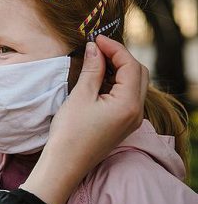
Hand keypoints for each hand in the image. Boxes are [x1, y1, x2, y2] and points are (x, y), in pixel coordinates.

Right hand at [21, 36, 148, 203]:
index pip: (130, 66)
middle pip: (138, 73)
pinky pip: (127, 97)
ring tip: (96, 61)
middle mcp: (136, 112)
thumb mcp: (80, 96)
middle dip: (120, 57)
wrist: (65, 164)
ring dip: (118, 70)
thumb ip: (93, 69)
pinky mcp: (123, 124)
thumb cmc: (70, 132)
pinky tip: (98, 80)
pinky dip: (116, 83)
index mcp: (129, 103)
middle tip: (98, 48)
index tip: (96, 39)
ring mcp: (131, 120)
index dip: (115, 48)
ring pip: (134, 85)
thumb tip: (95, 48)